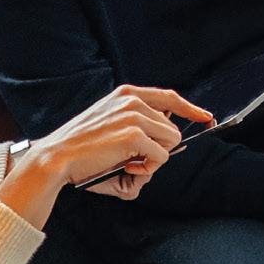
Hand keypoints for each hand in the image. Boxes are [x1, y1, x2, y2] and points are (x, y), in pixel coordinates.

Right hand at [34, 85, 213, 199]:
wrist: (57, 157)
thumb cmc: (82, 149)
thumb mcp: (110, 126)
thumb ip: (138, 127)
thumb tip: (166, 143)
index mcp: (126, 94)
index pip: (169, 97)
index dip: (191, 109)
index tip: (206, 117)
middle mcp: (133, 100)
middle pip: (173, 129)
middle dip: (160, 150)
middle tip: (134, 162)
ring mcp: (134, 116)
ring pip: (171, 142)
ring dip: (154, 160)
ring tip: (129, 165)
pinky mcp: (134, 135)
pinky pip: (161, 157)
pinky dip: (148, 169)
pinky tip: (126, 168)